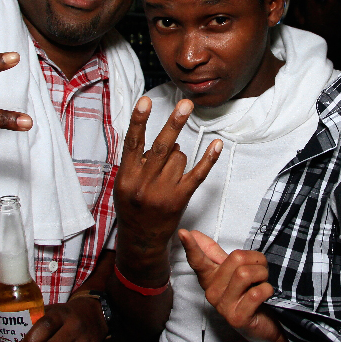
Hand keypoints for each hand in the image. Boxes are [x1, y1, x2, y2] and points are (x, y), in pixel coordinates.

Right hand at [113, 97, 220, 283]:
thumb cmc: (132, 207)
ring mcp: (163, 193)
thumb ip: (136, 163)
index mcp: (126, 177)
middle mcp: (144, 184)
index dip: (139, 121)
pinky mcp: (180, 199)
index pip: (132, 143)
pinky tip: (216, 145)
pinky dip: (208, 159)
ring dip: (178, 155)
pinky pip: (197, 174)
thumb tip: (162, 141)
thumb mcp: (123, 185)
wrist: (141, 240)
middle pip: (162, 147)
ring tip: (168, 169)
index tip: (145, 101)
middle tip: (186, 104)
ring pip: (179, 158)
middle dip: (175, 124)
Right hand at [179, 229, 286, 341]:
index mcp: (210, 277)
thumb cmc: (247, 294)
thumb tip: (192, 232)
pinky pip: (256, 293)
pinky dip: (267, 290)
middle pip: (236, 258)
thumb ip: (212, 253)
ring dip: (262, 274)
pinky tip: (265, 296)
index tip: (184, 233)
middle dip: (256, 260)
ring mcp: (223, 306)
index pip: (198, 260)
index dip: (191, 247)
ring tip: (262, 282)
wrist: (263, 325)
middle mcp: (212, 292)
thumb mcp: (230, 271)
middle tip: (260, 270)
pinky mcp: (237, 318)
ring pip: (245, 274)